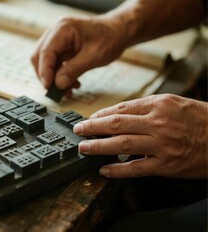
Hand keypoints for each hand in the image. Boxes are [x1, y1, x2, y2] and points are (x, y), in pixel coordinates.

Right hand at [31, 15, 128, 90]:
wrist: (118, 31)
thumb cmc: (110, 37)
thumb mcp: (94, 56)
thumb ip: (74, 69)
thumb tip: (58, 84)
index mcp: (62, 29)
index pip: (46, 52)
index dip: (45, 71)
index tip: (48, 87)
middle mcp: (55, 32)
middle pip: (40, 57)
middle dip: (46, 76)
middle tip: (56, 92)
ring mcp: (57, 39)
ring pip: (45, 62)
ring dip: (54, 78)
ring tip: (68, 90)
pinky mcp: (61, 47)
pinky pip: (54, 63)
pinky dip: (60, 76)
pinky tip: (71, 84)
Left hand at [73, 94, 207, 178]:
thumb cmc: (198, 119)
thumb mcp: (173, 104)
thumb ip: (146, 108)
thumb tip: (119, 114)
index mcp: (159, 105)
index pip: (122, 109)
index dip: (101, 115)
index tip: (89, 119)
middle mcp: (158, 123)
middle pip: (117, 124)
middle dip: (92, 127)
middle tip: (78, 130)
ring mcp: (162, 145)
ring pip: (122, 145)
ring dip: (98, 146)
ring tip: (83, 147)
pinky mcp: (166, 165)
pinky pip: (136, 168)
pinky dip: (118, 170)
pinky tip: (104, 170)